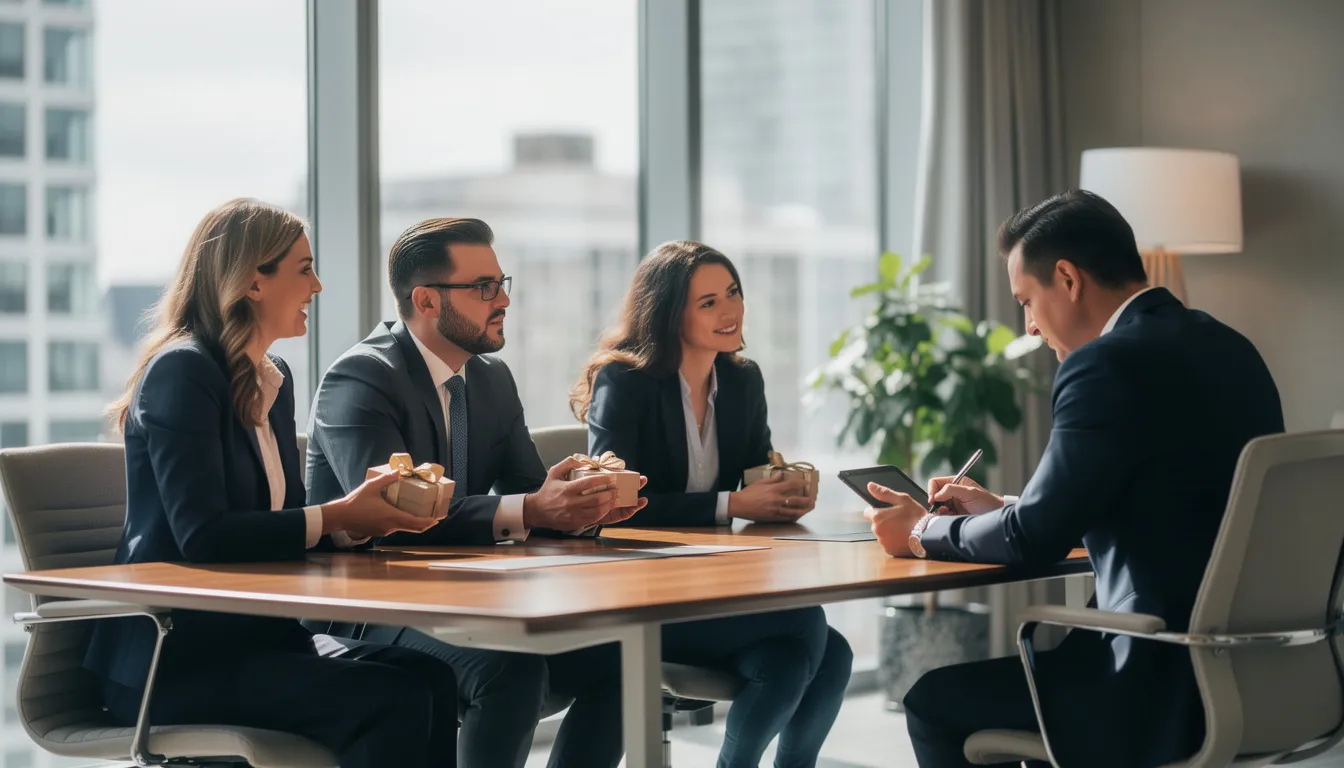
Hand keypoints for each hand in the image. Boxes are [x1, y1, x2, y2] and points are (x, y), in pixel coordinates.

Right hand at [322, 470, 444, 539]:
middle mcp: (390, 526)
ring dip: (412, 523)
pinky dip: (401, 523)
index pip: (415, 522)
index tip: (436, 520)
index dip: (427, 522)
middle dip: (424, 524)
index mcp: (392, 516)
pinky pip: (394, 528)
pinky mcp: (379, 532)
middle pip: (413, 528)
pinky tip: (400, 515)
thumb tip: (398, 471)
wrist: (340, 516)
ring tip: (419, 514)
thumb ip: (386, 479)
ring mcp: (384, 531)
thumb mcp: (371, 486)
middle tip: (433, 519)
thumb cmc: (356, 501)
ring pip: (403, 528)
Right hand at [524, 457, 646, 530]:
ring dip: (608, 505)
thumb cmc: (548, 491)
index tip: (610, 477)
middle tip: (616, 489)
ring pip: (597, 511)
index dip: (602, 480)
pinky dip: (602, 513)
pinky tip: (606, 508)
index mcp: (567, 490)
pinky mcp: (575, 523)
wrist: (537, 511)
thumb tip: (582, 460)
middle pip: (596, 499)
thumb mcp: (554, 472)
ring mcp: (574, 515)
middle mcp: (571, 503)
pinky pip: (593, 519)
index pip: (588, 483)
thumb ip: (567, 463)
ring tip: (614, 499)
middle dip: (610, 494)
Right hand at [729, 474, 813, 521]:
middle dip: (806, 500)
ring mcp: (775, 510)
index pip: (791, 485)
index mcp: (774, 489)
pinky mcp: (772, 517)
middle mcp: (776, 500)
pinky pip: (786, 518)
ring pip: (793, 511)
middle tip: (813, 500)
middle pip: (795, 501)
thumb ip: (772, 479)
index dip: (800, 484)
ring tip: (809, 508)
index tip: (806, 484)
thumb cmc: (748, 493)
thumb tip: (781, 473)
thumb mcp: (760, 483)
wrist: (739, 505)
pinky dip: (793, 517)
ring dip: (803, 510)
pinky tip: (798, 516)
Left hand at [862, 482, 927, 556]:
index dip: (876, 510)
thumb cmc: (916, 516)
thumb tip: (870, 486)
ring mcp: (883, 541)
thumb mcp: (902, 500)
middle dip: (884, 521)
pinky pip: (888, 544)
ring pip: (882, 534)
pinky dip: (894, 541)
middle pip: (876, 524)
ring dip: (889, 531)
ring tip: (903, 528)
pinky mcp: (889, 550)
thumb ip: (884, 493)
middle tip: (899, 519)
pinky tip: (904, 537)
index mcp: (878, 516)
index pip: (867, 512)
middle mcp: (877, 530)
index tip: (886, 511)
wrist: (928, 534)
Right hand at [926, 474, 1002, 515]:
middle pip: (934, 495)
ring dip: (938, 511)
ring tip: (947, 514)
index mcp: (955, 482)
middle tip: (938, 510)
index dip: (932, 490)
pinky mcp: (953, 514)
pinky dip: (942, 517)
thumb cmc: (986, 502)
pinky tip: (949, 518)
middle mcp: (952, 492)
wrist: (995, 516)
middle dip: (934, 502)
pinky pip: (941, 515)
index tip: (933, 500)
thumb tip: (936, 495)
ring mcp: (952, 503)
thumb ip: (952, 489)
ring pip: (936, 506)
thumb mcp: (970, 493)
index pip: (935, 482)